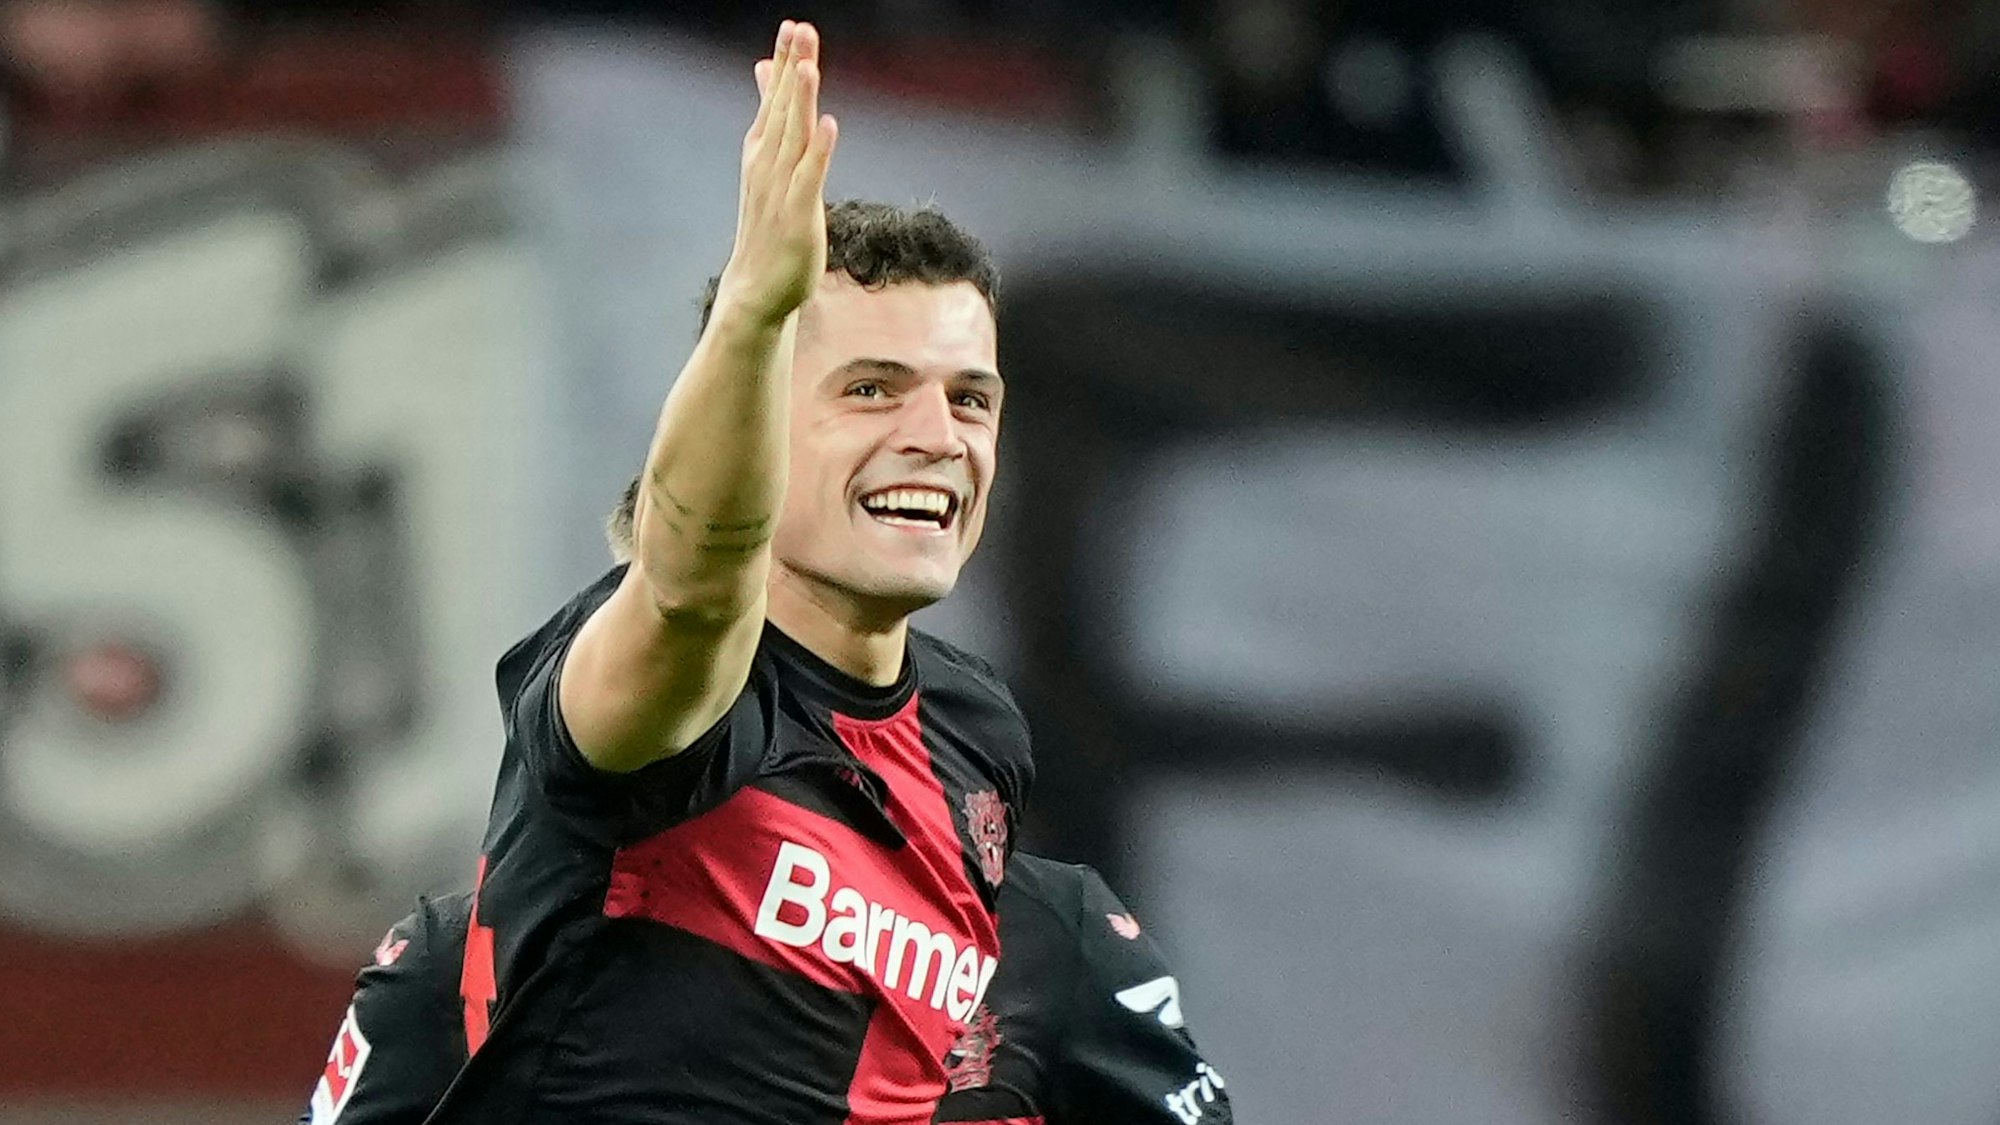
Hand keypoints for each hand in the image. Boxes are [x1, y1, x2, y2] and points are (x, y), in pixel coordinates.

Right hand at [715, 20, 837, 328]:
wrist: (756, 286)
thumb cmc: (768, 224)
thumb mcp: (768, 164)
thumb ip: (771, 117)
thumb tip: (766, 71)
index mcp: (762, 151)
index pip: (774, 99)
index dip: (783, 63)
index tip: (792, 27)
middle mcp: (767, 164)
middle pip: (783, 109)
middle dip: (791, 68)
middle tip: (800, 29)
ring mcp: (780, 189)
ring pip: (792, 138)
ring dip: (800, 102)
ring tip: (808, 67)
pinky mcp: (797, 215)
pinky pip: (808, 178)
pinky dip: (818, 151)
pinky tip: (829, 124)